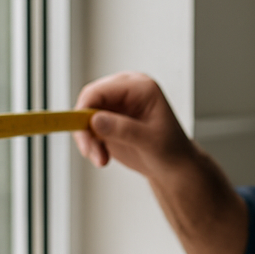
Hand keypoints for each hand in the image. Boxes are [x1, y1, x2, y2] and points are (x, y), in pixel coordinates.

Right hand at [73, 72, 192, 178]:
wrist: (173, 166)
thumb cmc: (171, 149)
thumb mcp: (150, 141)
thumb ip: (124, 129)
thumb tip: (95, 120)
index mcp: (141, 87)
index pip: (102, 90)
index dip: (85, 108)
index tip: (81, 131)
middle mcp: (126, 91)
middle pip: (89, 100)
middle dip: (85, 128)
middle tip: (91, 151)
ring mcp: (116, 105)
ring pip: (84, 116)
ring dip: (87, 140)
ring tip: (101, 159)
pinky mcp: (108, 120)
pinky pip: (86, 128)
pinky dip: (89, 144)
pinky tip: (102, 157)